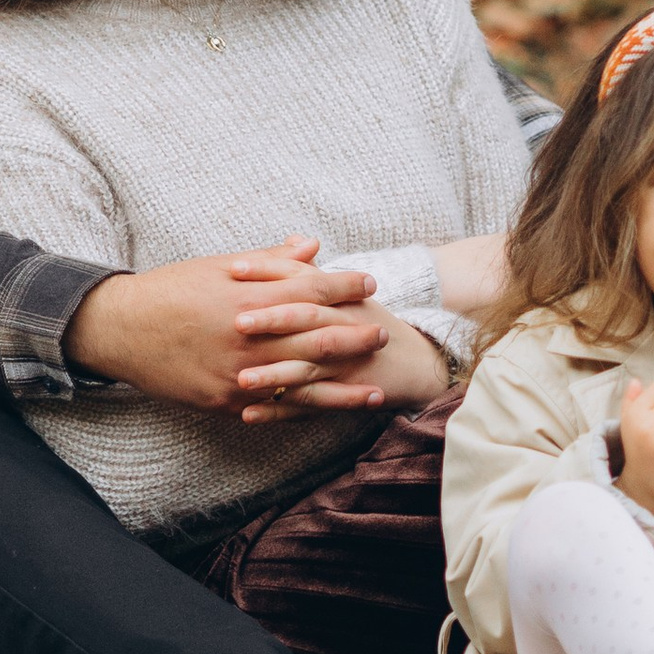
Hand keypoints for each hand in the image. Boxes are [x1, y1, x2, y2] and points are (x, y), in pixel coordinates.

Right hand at [68, 247, 374, 408]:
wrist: (121, 329)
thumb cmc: (171, 290)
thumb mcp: (218, 266)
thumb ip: (270, 262)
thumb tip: (312, 247)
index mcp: (247, 296)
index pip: (309, 289)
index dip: (343, 285)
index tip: (370, 283)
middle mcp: (247, 336)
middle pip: (314, 338)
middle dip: (354, 336)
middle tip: (384, 334)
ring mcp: (236, 373)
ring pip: (302, 384)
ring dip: (343, 388)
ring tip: (376, 389)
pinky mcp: (223, 401)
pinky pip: (272, 409)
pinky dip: (304, 411)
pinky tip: (329, 413)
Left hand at [230, 234, 442, 421]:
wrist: (418, 362)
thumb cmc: (372, 323)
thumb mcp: (348, 294)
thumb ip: (315, 271)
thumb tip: (294, 239)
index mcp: (339, 300)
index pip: (303, 279)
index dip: (271, 272)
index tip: (235, 269)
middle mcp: (344, 328)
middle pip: (307, 320)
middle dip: (273, 321)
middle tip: (237, 322)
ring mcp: (345, 365)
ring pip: (307, 368)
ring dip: (273, 375)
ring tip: (241, 378)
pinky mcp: (345, 395)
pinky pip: (310, 406)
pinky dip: (279, 413)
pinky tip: (248, 415)